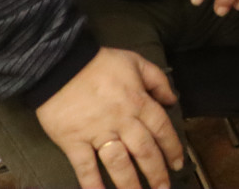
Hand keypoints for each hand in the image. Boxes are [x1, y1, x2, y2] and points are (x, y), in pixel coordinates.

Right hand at [36, 47, 182, 188]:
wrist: (60, 65)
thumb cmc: (100, 63)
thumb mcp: (135, 62)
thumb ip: (158, 80)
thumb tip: (173, 99)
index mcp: (138, 102)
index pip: (161, 129)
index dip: (172, 148)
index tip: (178, 164)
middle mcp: (122, 121)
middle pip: (144, 151)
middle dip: (156, 172)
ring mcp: (97, 133)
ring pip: (119, 163)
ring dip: (130, 183)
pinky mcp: (74, 141)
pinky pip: (85, 166)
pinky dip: (92, 183)